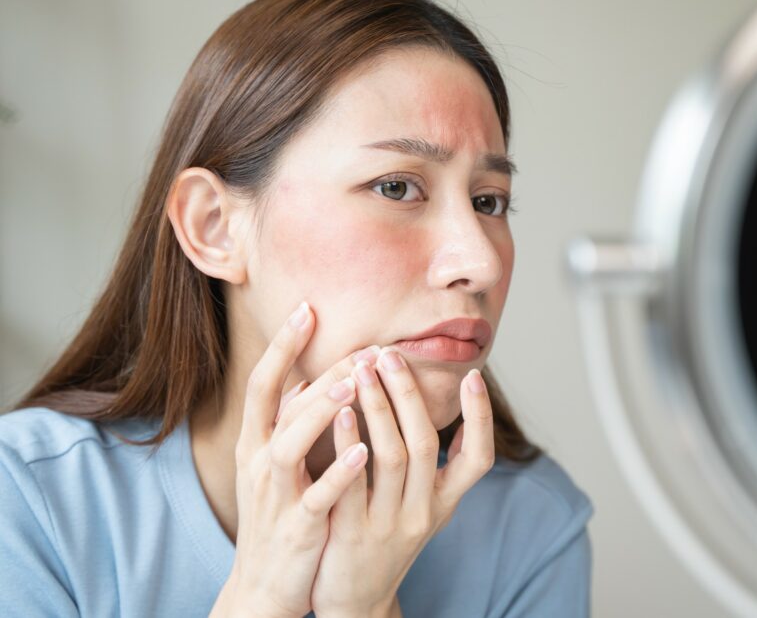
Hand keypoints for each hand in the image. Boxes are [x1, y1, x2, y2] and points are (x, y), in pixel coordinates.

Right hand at [211, 302, 376, 617]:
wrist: (263, 585)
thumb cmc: (278, 515)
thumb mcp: (276, 464)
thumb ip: (287, 421)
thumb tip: (303, 374)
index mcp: (257, 443)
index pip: (263, 384)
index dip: (282, 346)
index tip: (307, 308)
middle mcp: (259, 462)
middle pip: (280, 406)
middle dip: (317, 372)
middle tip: (361, 346)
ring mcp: (275, 494)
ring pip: (289, 445)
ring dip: (319, 412)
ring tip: (351, 383)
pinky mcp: (297, 526)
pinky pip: (316, 496)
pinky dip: (336, 472)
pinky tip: (362, 450)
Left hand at [309, 346, 495, 617]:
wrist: (354, 601)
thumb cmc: (385, 540)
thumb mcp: (422, 506)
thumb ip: (432, 465)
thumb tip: (444, 407)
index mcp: (444, 503)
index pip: (478, 459)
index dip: (480, 418)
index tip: (473, 376)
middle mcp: (423, 512)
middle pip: (425, 444)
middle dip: (409, 394)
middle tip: (391, 353)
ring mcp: (388, 525)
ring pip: (391, 457)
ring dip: (379, 407)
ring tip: (363, 368)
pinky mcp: (352, 535)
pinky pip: (351, 483)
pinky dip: (347, 444)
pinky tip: (339, 412)